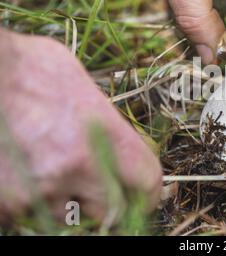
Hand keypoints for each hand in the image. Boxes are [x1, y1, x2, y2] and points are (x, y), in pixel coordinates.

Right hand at [0, 28, 161, 223]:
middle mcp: (77, 167)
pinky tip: (34, 179)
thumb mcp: (81, 83)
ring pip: (74, 218)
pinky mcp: (9, 203)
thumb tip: (122, 144)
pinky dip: (41, 205)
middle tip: (106, 190)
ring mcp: (40, 190)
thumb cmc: (30, 67)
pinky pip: (37, 217)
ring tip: (63, 180)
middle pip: (114, 210)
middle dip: (112, 201)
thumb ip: (107, 121)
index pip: (146, 180)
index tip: (147, 191)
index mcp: (104, 134)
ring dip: (75, 205)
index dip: (151, 189)